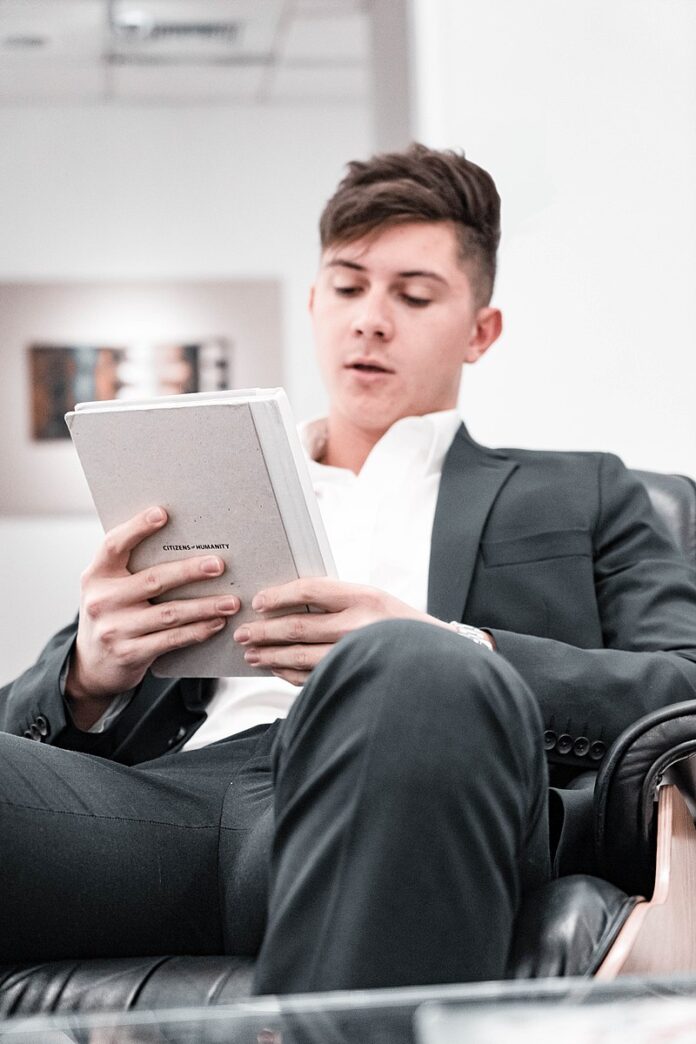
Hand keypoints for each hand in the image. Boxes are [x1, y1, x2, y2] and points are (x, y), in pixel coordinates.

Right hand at [67, 506, 240, 727]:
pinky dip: (197, 630)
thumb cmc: (113, 613)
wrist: (93, 665)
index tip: (162, 513)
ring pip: (169, 613)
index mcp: (97, 575)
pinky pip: (171, 639)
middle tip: (219, 564)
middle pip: (153, 580)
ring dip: (204, 606)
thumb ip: (134, 568)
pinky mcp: (129, 654)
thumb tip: (187, 543)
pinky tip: (216, 623)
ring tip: (231, 601)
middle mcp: (102, 600)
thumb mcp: (112, 588)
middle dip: (190, 571)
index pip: (114, 545)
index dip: (137, 528)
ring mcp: (114, 629)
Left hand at [233, 577, 447, 685]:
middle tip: (244, 632)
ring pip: (299, 656)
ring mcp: (355, 655)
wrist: (440, 659)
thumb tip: (289, 605)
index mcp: (364, 596)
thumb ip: (338, 602)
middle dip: (264, 631)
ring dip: (270, 655)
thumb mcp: (375, 601)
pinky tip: (276, 670)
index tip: (259, 601)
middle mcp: (359, 625)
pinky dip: (289, 674)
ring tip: (252, 654)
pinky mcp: (353, 677)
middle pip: (297, 626)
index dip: (279, 595)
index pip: (309, 590)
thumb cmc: (402, 627)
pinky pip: (311, 677)